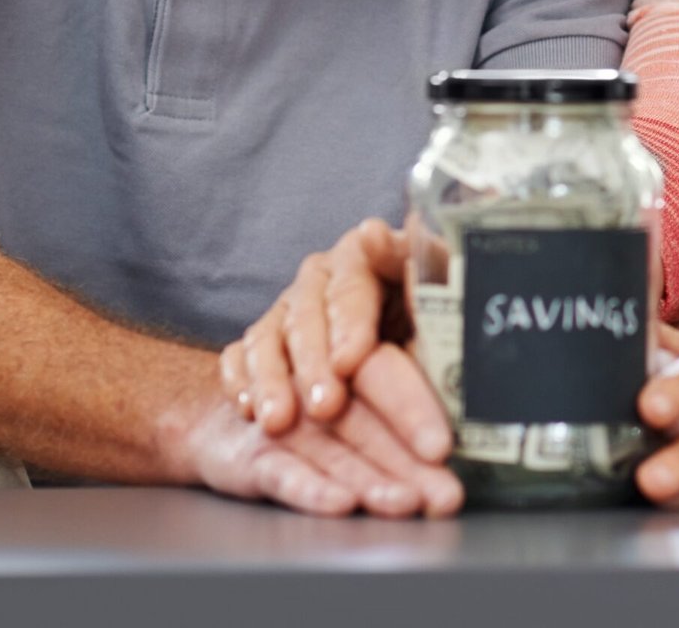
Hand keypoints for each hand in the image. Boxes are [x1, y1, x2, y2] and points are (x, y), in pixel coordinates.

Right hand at [179, 380, 462, 517]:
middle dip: (405, 456)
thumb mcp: (349, 390)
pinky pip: (282, 470)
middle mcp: (312, 377)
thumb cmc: (299, 401)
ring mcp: (280, 413)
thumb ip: (396, 394)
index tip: (442, 446)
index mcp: (344, 350)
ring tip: (400, 502)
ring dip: (366, 474)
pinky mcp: (250, 453)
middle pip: (363, 415)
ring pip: (328, 444)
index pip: (384, 371)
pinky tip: (340, 502)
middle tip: (440, 490)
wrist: (211, 418)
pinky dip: (312, 488)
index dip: (414, 407)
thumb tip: (466, 420)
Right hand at [221, 219, 448, 458]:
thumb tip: (418, 259)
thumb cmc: (425, 327)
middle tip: (325, 407)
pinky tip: (247, 409)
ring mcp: (286, 306)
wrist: (385, 345)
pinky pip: (240, 356)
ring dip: (273, 380)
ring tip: (279, 422)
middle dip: (315, 362)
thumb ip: (428, 284)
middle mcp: (322, 275)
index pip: (355, 281)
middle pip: (310, 312)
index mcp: (367, 256)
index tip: (350, 361)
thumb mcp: (438, 308)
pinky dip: (240, 381)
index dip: (352, 322)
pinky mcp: (260, 339)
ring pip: (270, 336)